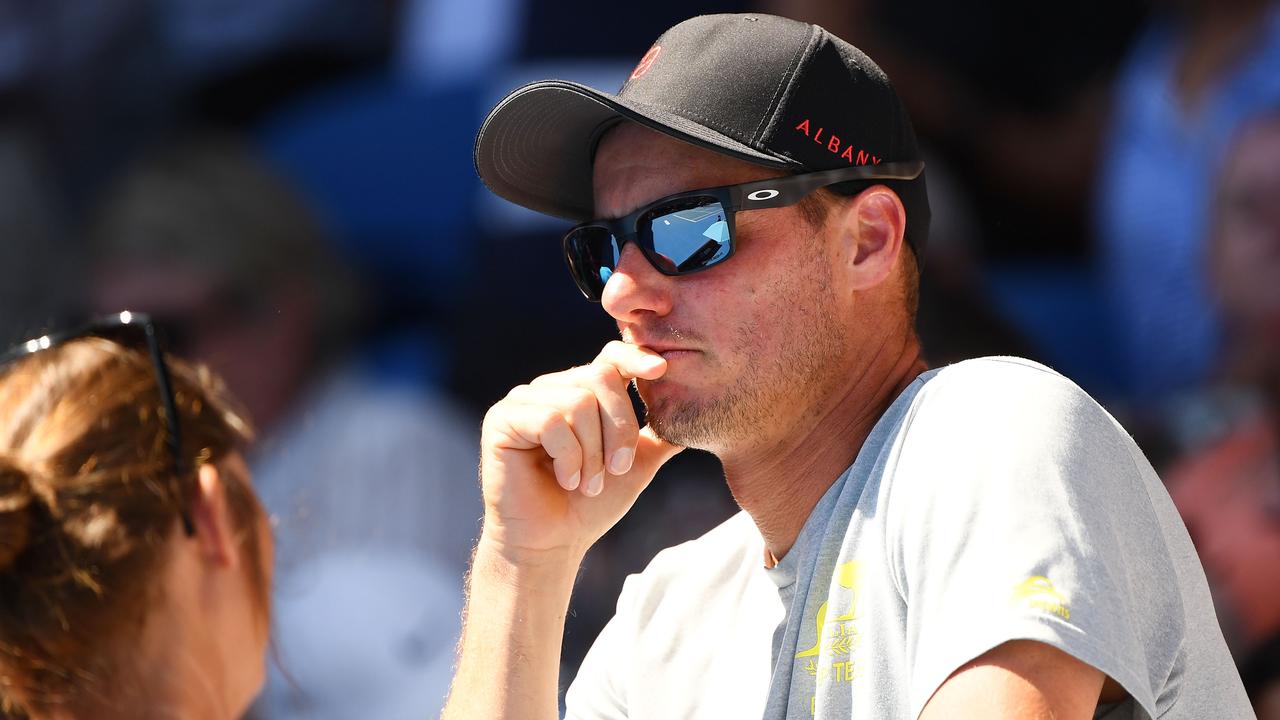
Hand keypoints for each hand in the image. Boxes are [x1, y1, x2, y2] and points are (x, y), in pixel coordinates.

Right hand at [478, 341, 684, 560]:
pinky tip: (566, 480)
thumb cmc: (591, 506)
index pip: (610, 357)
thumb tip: (696, 411)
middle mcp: (552, 389)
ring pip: (578, 402)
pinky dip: (568, 456)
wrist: (553, 544)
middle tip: (617, 469)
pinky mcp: (502, 419)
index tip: (662, 370)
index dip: (635, 357)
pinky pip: (550, 421)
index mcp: (582, 393)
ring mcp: (524, 401)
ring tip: (588, 484)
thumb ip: (660, 436)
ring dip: (592, 452)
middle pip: (600, 378)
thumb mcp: (636, 464)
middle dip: (619, 428)